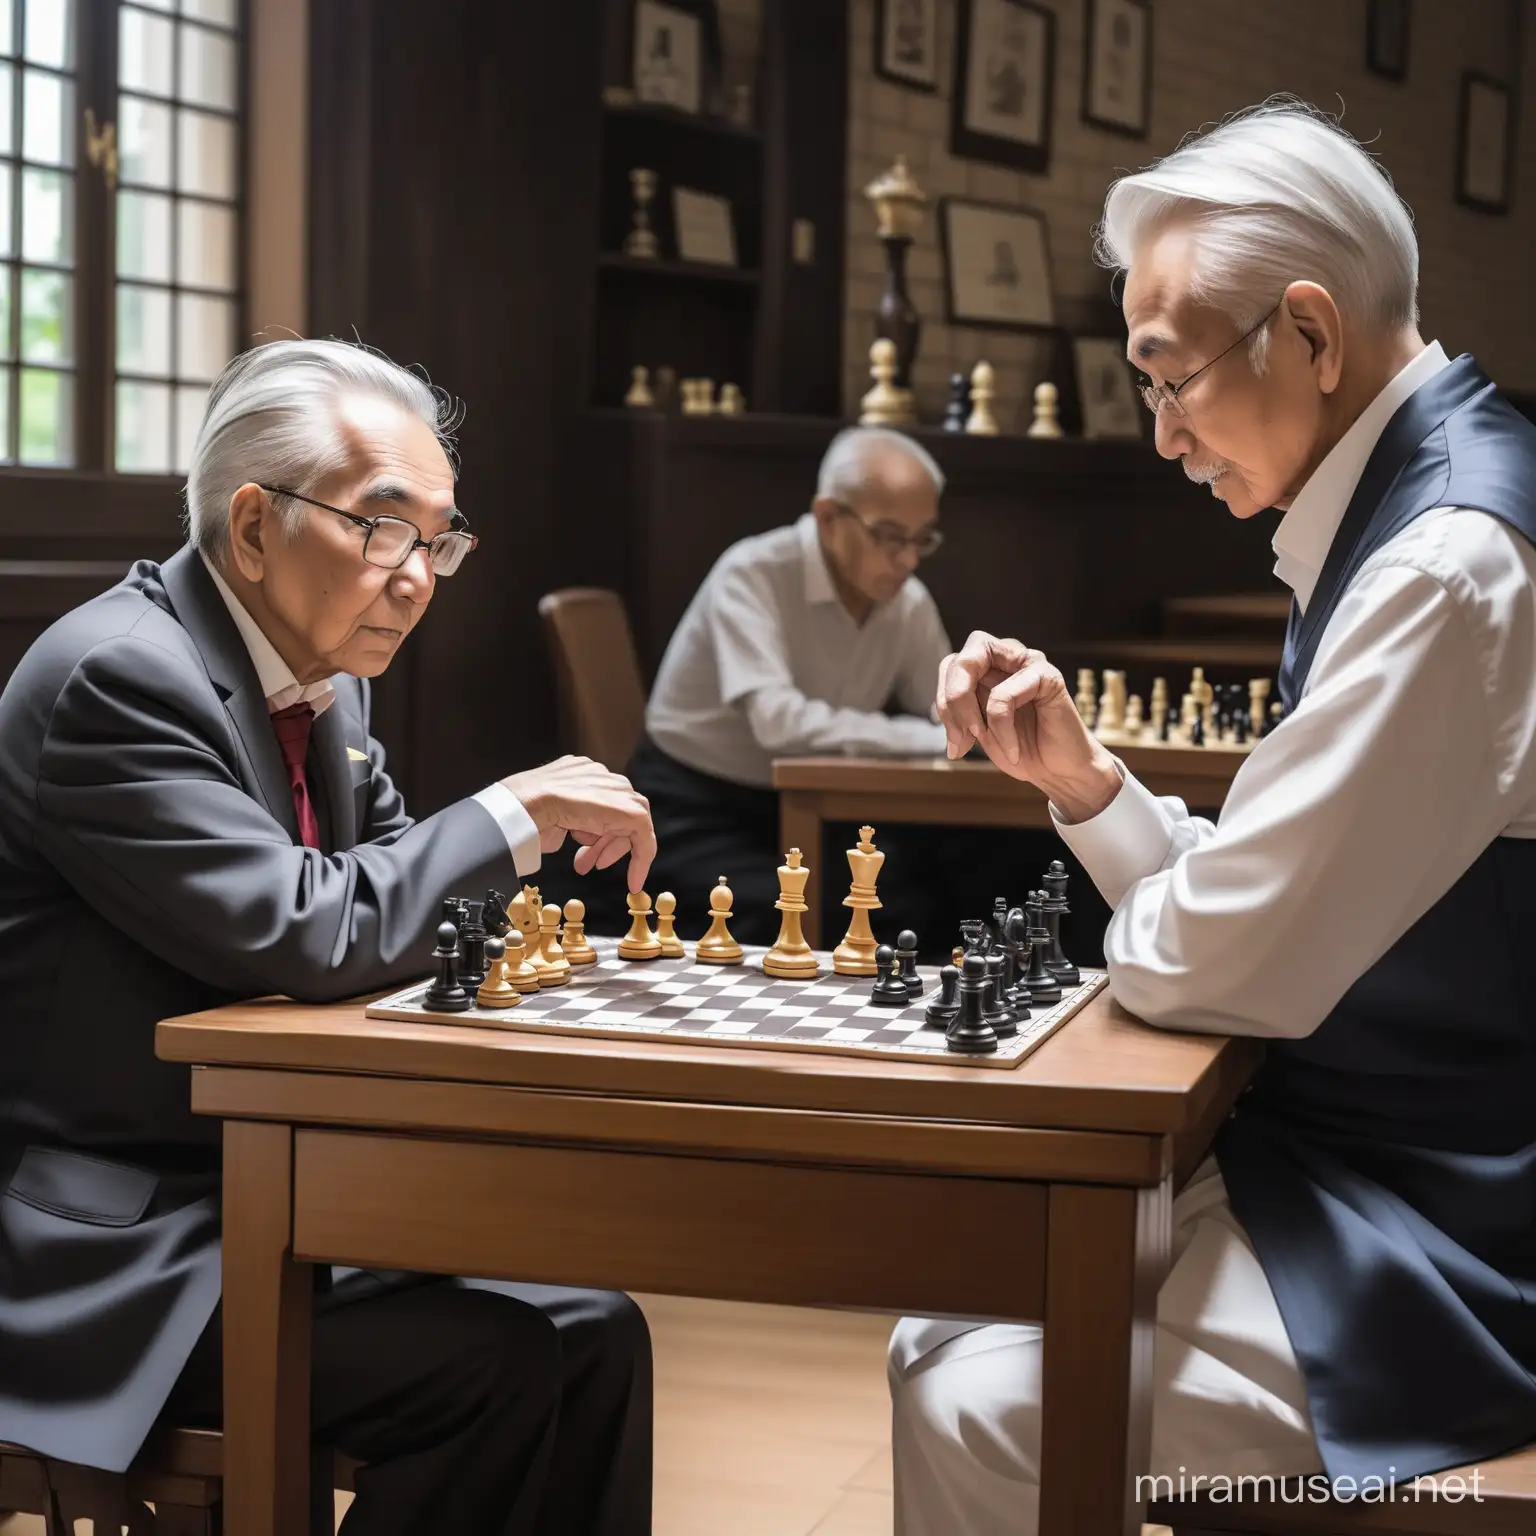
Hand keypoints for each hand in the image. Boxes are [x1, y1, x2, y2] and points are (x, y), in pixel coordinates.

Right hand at [502, 756, 655, 890]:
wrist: (529, 806)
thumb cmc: (529, 813)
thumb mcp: (552, 816)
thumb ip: (566, 819)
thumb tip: (564, 831)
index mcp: (584, 774)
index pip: (599, 804)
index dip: (593, 832)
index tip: (587, 852)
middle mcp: (603, 777)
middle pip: (616, 813)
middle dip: (602, 843)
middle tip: (590, 865)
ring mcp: (618, 789)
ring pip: (629, 823)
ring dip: (612, 850)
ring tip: (593, 867)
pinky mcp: (632, 809)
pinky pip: (643, 834)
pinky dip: (641, 859)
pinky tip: (633, 881)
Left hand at [935, 632, 1120, 821]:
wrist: (1058, 771)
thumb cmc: (1020, 747)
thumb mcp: (977, 729)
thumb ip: (957, 711)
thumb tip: (934, 707)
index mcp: (988, 667)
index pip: (949, 666)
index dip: (943, 703)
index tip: (955, 743)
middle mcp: (1006, 656)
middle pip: (958, 659)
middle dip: (951, 699)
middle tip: (963, 736)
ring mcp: (1027, 661)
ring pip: (975, 665)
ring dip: (970, 712)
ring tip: (984, 741)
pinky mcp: (1047, 676)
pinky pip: (1004, 695)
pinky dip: (1001, 729)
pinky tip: (1013, 751)